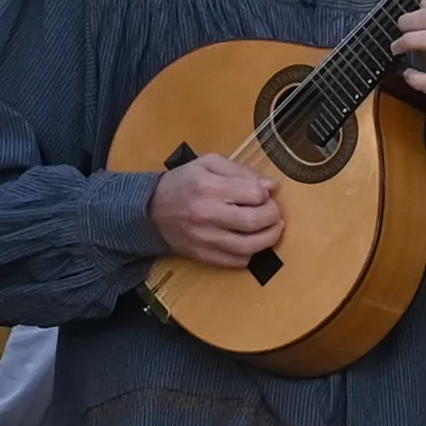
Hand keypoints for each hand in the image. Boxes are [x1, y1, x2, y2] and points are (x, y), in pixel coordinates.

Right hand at [153, 156, 288, 272]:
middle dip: (273, 216)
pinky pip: (236, 261)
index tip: (265, 194)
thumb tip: (270, 186)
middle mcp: (207, 214)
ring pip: (249, 246)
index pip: (254, 194)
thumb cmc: (182, 183)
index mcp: (209, 187)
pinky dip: (251, 254)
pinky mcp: (203, 255)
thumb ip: (240, 171)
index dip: (266, 194)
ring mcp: (205, 238)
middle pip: (254, 221)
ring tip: (272, 229)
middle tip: (274, 212)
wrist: (151, 210)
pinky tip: (252, 242)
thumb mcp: (208, 164)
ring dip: (269, 238)